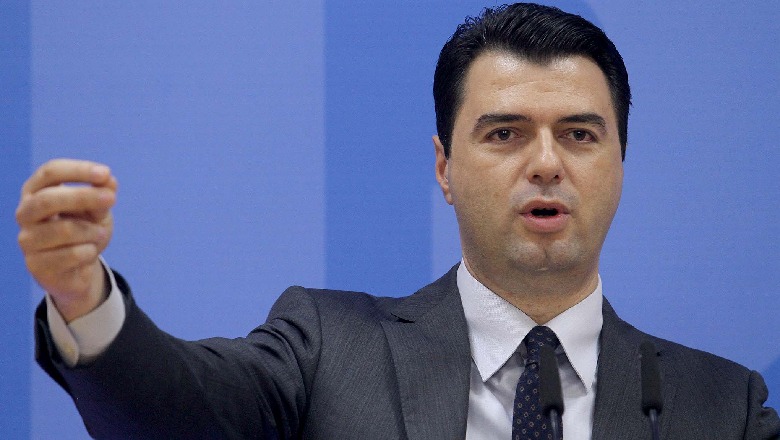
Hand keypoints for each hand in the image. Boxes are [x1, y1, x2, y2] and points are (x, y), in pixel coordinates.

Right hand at [16, 159, 117, 321]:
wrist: (79, 268)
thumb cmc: (85, 230)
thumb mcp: (97, 210)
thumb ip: (102, 195)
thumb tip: (109, 181)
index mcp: (36, 191)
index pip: (50, 172)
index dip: (78, 170)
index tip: (105, 173)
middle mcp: (25, 213)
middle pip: (47, 199)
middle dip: (83, 196)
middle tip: (112, 198)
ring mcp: (27, 240)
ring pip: (64, 230)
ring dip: (92, 231)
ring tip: (100, 235)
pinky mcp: (36, 265)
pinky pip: (71, 254)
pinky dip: (90, 251)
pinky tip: (89, 252)